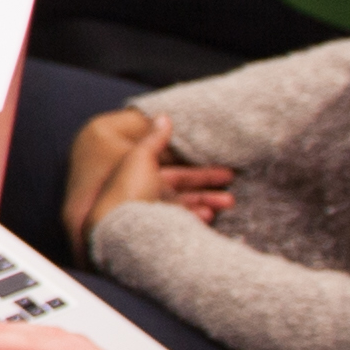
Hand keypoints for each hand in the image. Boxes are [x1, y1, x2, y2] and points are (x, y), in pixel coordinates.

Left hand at [63, 107, 229, 245]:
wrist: (117, 228)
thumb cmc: (127, 190)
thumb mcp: (140, 157)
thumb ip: (154, 139)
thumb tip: (163, 116)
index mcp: (141, 178)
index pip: (177, 173)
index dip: (200, 172)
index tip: (226, 171)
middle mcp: (146, 198)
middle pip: (183, 192)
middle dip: (208, 190)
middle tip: (232, 188)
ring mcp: (152, 217)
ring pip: (184, 209)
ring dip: (206, 204)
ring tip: (228, 202)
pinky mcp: (157, 233)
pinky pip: (181, 224)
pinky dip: (195, 219)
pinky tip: (209, 215)